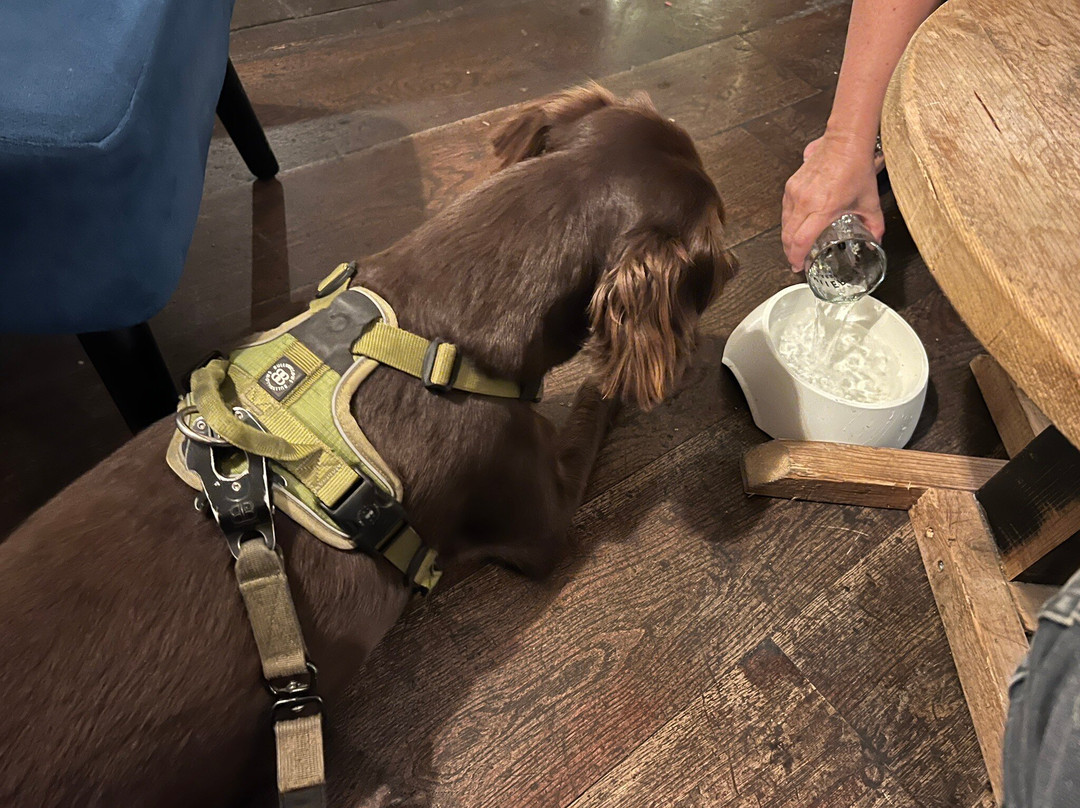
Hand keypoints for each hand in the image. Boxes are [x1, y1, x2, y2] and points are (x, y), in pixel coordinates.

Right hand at [781, 133, 883, 271]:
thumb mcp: (869, 201)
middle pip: (788, 236)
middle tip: (796, 262)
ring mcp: (795, 193)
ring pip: (784, 224)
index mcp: (824, 208)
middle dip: (790, 252)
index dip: (797, 257)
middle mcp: (805, 201)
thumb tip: (876, 240)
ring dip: (788, 239)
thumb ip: (874, 225)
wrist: (844, 143)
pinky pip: (785, 211)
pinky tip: (795, 227)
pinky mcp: (791, 186)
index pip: (801, 240)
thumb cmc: (855, 167)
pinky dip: (789, 223)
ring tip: (795, 247)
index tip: (799, 266)